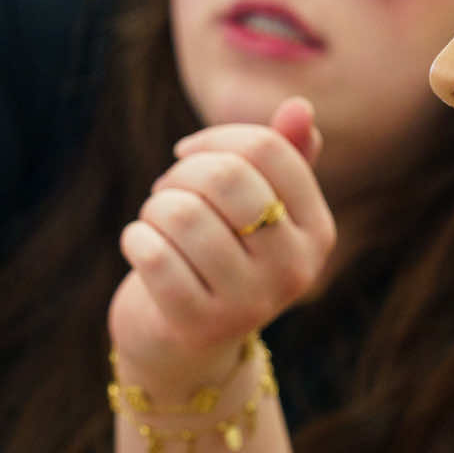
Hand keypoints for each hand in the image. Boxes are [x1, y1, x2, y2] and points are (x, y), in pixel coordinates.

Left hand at [107, 96, 335, 388]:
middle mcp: (295, 271)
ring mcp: (250, 304)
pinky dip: (135, 239)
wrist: (185, 345)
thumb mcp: (255, 208)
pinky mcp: (199, 327)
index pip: (269, 150)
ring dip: (155, 209)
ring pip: (182, 214)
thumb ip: (281, 157)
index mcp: (317, 232)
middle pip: (225, 177)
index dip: (216, 139)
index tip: (188, 154)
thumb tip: (301, 107)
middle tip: (168, 192)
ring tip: (157, 224)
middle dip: (181, 173)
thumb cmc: (219, 256)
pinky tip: (141, 248)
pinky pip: (152, 254)